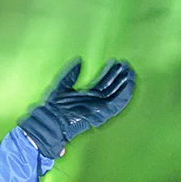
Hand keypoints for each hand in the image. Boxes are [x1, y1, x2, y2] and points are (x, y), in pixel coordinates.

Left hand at [16, 58, 135, 158]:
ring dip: (124, 83)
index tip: (114, 62)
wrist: (50, 120)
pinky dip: (125, 94)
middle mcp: (94, 102)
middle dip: (119, 76)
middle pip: (111, 87)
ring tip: (131, 72)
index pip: (102, 83)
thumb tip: (79, 60)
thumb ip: (71, 73)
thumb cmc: (53, 106)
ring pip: (116, 94)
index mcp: (86, 96)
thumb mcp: (62, 84)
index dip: (109, 72)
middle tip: (126, 64)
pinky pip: (117, 104)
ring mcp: (98, 108)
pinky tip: (130, 83)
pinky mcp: (101, 114)